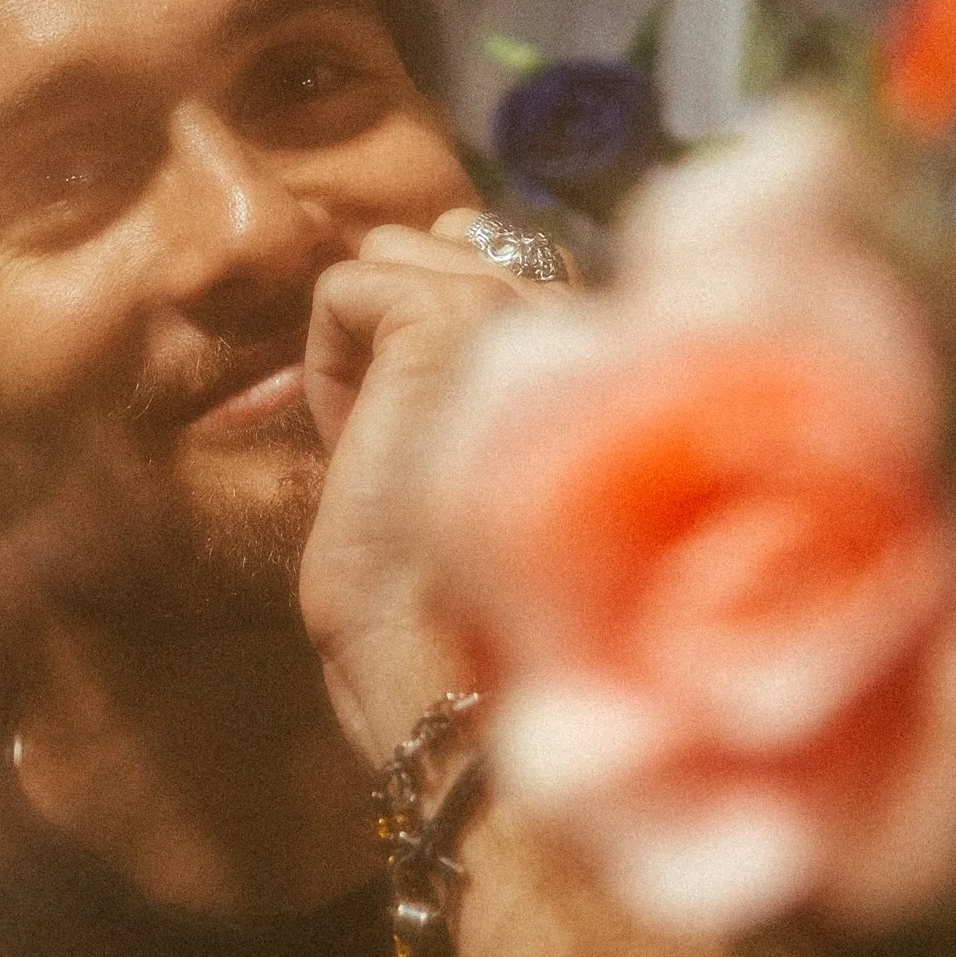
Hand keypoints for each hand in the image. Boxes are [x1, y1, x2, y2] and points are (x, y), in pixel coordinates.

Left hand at [297, 212, 553, 770]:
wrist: (471, 716)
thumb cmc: (475, 634)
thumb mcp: (498, 478)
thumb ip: (499, 367)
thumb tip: (444, 240)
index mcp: (631, 363)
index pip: (515, 265)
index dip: (439, 347)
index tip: (436, 457)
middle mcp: (600, 320)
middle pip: (454, 251)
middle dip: (399, 344)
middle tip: (407, 471)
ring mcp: (531, 311)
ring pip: (402, 261)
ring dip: (365, 358)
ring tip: (390, 467)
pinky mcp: (451, 323)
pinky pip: (348, 288)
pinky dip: (324, 367)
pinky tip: (357, 450)